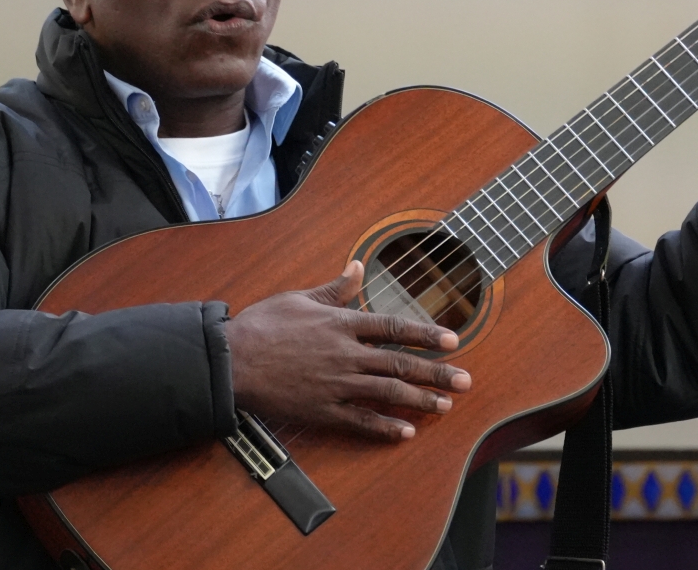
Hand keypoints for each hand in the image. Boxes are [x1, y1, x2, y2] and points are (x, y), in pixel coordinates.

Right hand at [221, 261, 472, 439]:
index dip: (426, 334)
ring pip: (387, 392)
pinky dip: (384, 426)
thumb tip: (356, 267)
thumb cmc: (263, 325)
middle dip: (437, 372)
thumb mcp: (300, 297)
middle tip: (466, 380)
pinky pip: (359, 420)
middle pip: (400, 362)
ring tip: (445, 405)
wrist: (231, 361)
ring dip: (419, 399)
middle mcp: (346, 354)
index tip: (453, 340)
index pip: (394, 327)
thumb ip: (335, 288)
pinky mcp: (322, 409)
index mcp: (342, 323)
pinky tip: (405, 431)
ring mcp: (336, 384)